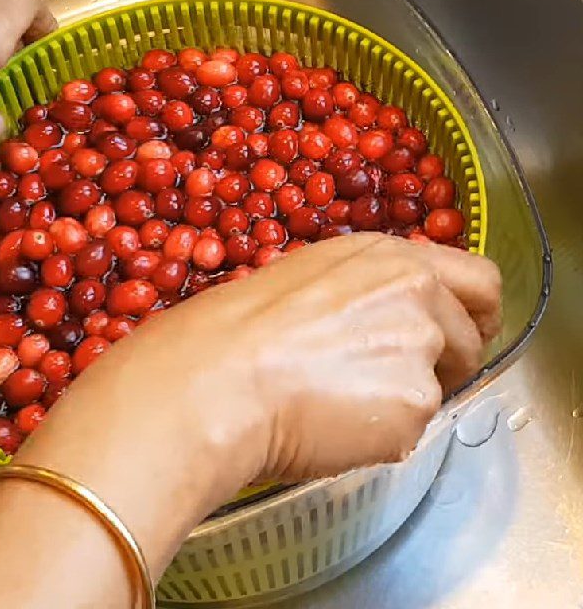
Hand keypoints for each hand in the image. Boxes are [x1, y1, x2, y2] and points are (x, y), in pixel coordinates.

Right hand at [0, 234, 500, 608]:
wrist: (208, 380)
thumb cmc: (228, 332)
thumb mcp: (299, 284)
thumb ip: (360, 294)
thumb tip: (383, 322)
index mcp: (383, 254)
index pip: (477, 276)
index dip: (469, 310)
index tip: (454, 331)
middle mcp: (414, 289)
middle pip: (478, 329)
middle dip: (457, 355)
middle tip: (415, 376)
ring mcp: (419, 345)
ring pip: (444, 382)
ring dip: (406, 395)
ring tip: (339, 401)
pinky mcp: (413, 404)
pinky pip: (414, 427)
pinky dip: (382, 433)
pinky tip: (330, 424)